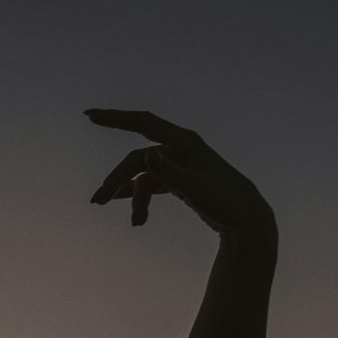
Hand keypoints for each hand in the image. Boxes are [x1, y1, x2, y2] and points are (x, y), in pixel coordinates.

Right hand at [86, 108, 276, 244]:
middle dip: (116, 179)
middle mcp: (179, 149)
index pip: (143, 122)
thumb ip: (170, 172)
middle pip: (137, 159)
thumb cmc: (227, 202)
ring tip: (124, 219)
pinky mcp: (180, 181)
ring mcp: (179, 165)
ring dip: (128, 194)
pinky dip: (138, 196)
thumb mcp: (198, 189)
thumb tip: (147, 154)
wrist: (248, 220)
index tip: (90, 116)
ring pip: (143, 176)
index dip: (116, 118)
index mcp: (184, 143)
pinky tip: (128, 210)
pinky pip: (151, 184)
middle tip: (97, 201)